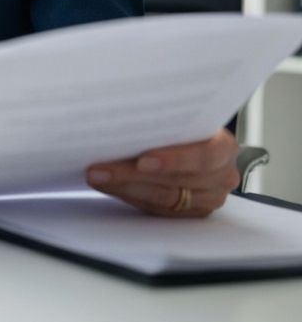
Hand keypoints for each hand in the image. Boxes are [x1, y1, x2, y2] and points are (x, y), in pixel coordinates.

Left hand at [86, 129, 239, 216]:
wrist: (197, 141)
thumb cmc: (185, 123)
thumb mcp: (181, 114)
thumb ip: (162, 116)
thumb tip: (116, 109)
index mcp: (224, 146)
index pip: (204, 155)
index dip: (174, 160)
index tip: (143, 160)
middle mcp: (221, 175)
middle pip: (176, 181)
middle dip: (132, 174)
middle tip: (100, 169)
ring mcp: (208, 198)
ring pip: (162, 198)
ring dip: (125, 187)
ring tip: (97, 176)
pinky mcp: (191, 212)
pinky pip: (157, 208)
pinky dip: (130, 195)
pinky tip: (109, 185)